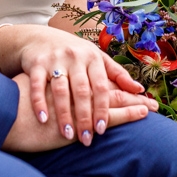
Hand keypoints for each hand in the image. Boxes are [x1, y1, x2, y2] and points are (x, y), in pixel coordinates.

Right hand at [10, 25, 148, 145]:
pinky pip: (37, 85)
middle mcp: (75, 57)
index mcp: (93, 57)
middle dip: (85, 116)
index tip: (102, 128)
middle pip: (82, 91)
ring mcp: (55, 60)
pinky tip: (43, 118)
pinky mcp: (36, 63)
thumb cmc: (75, 53)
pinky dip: (39, 102)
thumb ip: (117, 74)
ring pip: (61, 90)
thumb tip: (140, 90)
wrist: (40, 37)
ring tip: (67, 134)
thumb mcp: (96, 59)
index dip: (102, 108)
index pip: (101, 86)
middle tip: (87, 138)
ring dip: (64, 114)